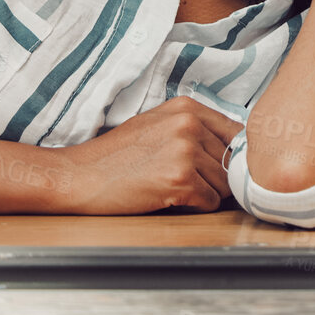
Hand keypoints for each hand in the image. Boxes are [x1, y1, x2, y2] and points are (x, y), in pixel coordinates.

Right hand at [59, 96, 243, 213]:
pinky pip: (210, 202)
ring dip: (205, 192)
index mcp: (186, 107)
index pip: (235, 132)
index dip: (231, 155)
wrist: (79, 176)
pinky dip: (196, 207)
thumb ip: (193, 128)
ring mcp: (185, 150)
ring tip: (175, 188)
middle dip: (215, 176)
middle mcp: (189, 124)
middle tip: (187, 181)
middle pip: (230, 161)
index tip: (221, 167)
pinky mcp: (180, 179)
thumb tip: (232, 146)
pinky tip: (171, 198)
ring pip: (223, 183)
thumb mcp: (156, 125)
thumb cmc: (115, 155)